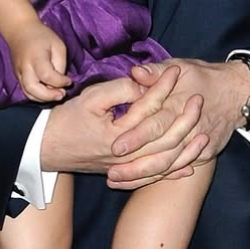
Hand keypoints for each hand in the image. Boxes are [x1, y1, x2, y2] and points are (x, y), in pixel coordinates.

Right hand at [8, 21, 71, 101]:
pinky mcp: (18, 77)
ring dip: (43, 98)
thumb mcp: (58, 45)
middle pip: (33, 89)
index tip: (69, 81)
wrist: (20, 30)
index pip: (46, 75)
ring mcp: (19, 73)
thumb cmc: (41, 36)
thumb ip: (60, 64)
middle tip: (62, 94)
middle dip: (49, 96)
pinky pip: (27, 91)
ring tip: (56, 94)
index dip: (59, 81)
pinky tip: (48, 92)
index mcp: (35, 57)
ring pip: (28, 94)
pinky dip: (38, 96)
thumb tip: (61, 81)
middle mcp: (24, 67)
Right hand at [40, 64, 206, 189]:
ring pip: (165, 161)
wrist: (45, 150)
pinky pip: (154, 176)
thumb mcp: (90, 98)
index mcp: (117, 133)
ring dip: (187, 148)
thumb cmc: (66, 121)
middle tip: (198, 98)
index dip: (163, 87)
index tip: (176, 71)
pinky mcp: (124, 174)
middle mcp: (125, 154)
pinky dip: (174, 172)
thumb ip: (119, 90)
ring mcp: (126, 167)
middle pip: (165, 138)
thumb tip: (144, 84)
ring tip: (204, 133)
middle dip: (185, 118)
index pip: (149, 107)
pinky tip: (190, 165)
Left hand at [109, 59, 249, 180]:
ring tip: (117, 181)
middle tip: (111, 173)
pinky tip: (139, 182)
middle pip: (161, 153)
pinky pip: (180, 168)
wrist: (237, 92)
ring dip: (143, 176)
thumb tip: (135, 72)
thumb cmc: (204, 77)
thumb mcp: (181, 66)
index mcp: (179, 106)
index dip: (136, 137)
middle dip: (135, 166)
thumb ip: (156, 71)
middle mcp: (189, 129)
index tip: (115, 148)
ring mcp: (199, 144)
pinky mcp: (205, 154)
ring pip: (169, 166)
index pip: (156, 124)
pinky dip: (161, 177)